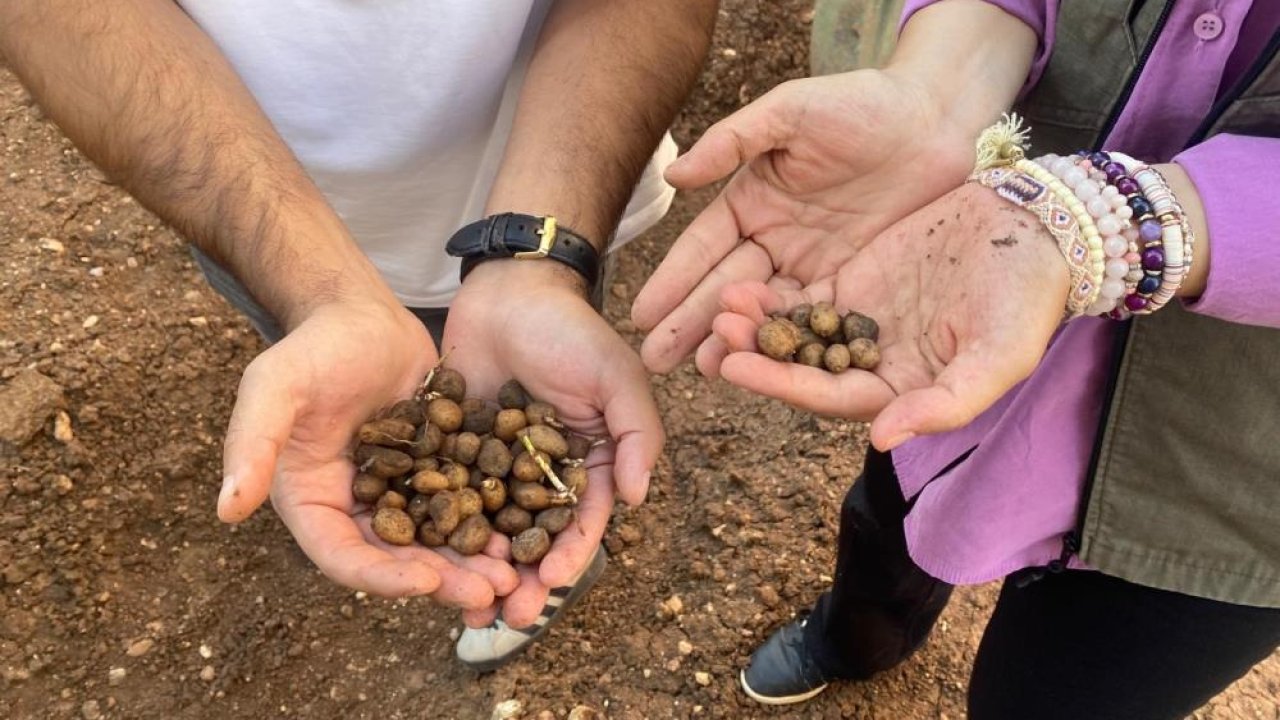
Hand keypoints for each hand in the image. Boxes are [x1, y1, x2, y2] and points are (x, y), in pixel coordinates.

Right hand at [217, 297, 518, 606]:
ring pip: (438, 540)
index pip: (344, 557)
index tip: (428, 582)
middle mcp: (356, 508)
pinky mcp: (437, 470)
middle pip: (398, 560)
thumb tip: (226, 508)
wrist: (359, 314)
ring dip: (473, 560)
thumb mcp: (273, 388)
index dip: (384, 576)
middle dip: (443, 579)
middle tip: (488, 591)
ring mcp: (400, 492)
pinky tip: (529, 529)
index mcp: (313, 503)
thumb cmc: (310, 348)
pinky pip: (466, 504)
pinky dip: (493, 521)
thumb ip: (250, 443)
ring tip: (516, 574)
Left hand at [442, 260, 662, 627]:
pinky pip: (446, 500)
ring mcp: (496, 468)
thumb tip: (637, 499)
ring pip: (488, 532)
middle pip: (533, 541)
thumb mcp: (616, 377)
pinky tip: (423, 564)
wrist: (509, 289)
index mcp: (588, 466)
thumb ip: (636, 434)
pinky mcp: (454, 453)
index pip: (582, 523)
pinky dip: (439, 533)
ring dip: (479, 573)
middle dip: (521, 583)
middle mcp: (542, 476)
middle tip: (505, 619)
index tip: (547, 583)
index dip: (568, 556)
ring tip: (465, 611)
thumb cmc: (571, 331)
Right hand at [632, 69, 975, 373]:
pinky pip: (813, 317)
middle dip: (689, 325)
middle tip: (655, 361)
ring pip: (765, 311)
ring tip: (700, 371)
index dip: (673, 282)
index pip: (703, 249)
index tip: (641, 315)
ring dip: (734, 341)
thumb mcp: (789, 112)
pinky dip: (789, 343)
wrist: (932, 118)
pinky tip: (766, 369)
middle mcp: (773, 240)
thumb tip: (672, 174)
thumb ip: (731, 142)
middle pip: (725, 288)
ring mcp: (811, 265)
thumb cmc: (858, 103)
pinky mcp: (851, 282)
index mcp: (749, 202)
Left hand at [708, 183, 1067, 449]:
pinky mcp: (857, 283)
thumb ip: (943, 404)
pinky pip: (806, 295)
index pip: (831, 396)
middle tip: (716, 333)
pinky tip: (741, 283)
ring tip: (722, 305)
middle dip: (758, 354)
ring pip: (797, 333)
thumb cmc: (1028, 298)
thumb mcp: (998, 357)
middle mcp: (875, 364)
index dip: (782, 385)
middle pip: (802, 368)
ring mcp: (862, 323)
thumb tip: (882, 440)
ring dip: (759, 325)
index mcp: (904, 392)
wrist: (1041, 230)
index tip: (735, 367)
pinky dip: (774, 295)